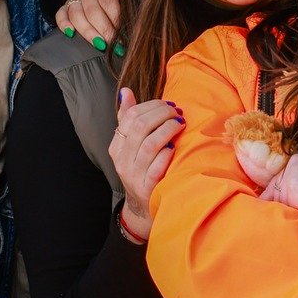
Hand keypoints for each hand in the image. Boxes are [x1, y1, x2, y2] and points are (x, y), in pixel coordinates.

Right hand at [56, 0, 124, 49]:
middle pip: (92, 10)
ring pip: (76, 15)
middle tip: (114, 43)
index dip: (115, 18)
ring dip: (89, 32)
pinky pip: (61, 14)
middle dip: (104, 29)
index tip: (123, 33)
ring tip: (100, 45)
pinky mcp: (67, 5)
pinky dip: (64, 25)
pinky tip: (71, 34)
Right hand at [107, 88, 182, 239]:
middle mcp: (122, 160)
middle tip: (177, 113)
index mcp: (117, 146)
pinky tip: (175, 147)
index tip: (168, 104)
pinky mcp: (147, 188)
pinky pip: (157, 167)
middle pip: (141, 127)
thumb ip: (127, 118)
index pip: (130, 116)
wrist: (142, 206)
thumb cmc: (141, 168)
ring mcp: (134, 175)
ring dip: (168, 130)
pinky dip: (167, 154)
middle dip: (163, 114)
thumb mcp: (131, 145)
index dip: (152, 105)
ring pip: (150, 144)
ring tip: (180, 124)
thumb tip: (126, 91)